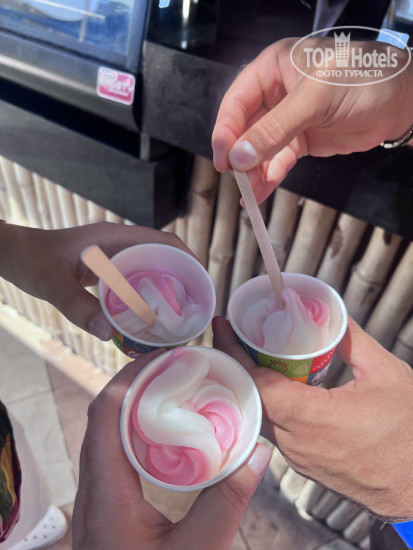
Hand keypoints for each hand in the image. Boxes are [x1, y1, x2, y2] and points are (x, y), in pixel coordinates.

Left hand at [0, 221, 189, 339]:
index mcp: (113, 237)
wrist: (11, 254)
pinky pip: (132, 283)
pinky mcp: (104, 271)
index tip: (201, 281)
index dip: (186, 257)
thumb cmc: (31, 259)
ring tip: (176, 316)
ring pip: (148, 271)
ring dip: (163, 290)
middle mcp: (118, 245)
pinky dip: (143, 298)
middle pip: (161, 257)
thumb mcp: (53, 282)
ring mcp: (112, 257)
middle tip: (193, 307)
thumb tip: (110, 334)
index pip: (162, 240)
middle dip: (180, 278)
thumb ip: (78, 306)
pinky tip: (145, 319)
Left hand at [72, 350, 271, 549]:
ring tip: (170, 390)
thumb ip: (227, 502)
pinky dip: (134, 431)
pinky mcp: (104, 505)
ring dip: (133, 406)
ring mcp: (96, 496)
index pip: (105, 413)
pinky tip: (163, 435)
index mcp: (107, 492)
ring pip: (105, 434)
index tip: (161, 358)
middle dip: (135, 384)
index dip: (129, 377)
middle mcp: (93, 487)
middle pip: (103, 416)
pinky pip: (112, 453)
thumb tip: (257, 454)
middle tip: (173, 367)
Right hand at [212, 37, 412, 203]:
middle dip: (239, 154)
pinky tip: (260, 192)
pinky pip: (277, 161)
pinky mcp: (301, 141)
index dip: (226, 130)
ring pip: (260, 148)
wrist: (402, 102)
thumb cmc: (366, 79)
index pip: (237, 100)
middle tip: (235, 177)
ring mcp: (288, 119)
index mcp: (274, 68)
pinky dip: (269, 177)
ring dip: (252, 171)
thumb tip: (241, 155)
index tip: (224, 157)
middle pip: (245, 127)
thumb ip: (276, 128)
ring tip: (247, 193)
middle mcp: (277, 93)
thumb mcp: (316, 99)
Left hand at [213, 316, 412, 520]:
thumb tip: (332, 316)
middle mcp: (298, 444)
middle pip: (250, 399)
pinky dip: (267, 406)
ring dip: (250, 386)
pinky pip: (275, 432)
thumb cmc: (411, 435)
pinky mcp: (306, 466)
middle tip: (231, 337)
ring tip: (248, 356)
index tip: (222, 328)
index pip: (254, 384)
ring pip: (260, 417)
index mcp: (313, 419)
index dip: (233, 353)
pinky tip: (273, 387)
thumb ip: (353, 341)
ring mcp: (300, 459)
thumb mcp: (385, 374)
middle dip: (235, 365)